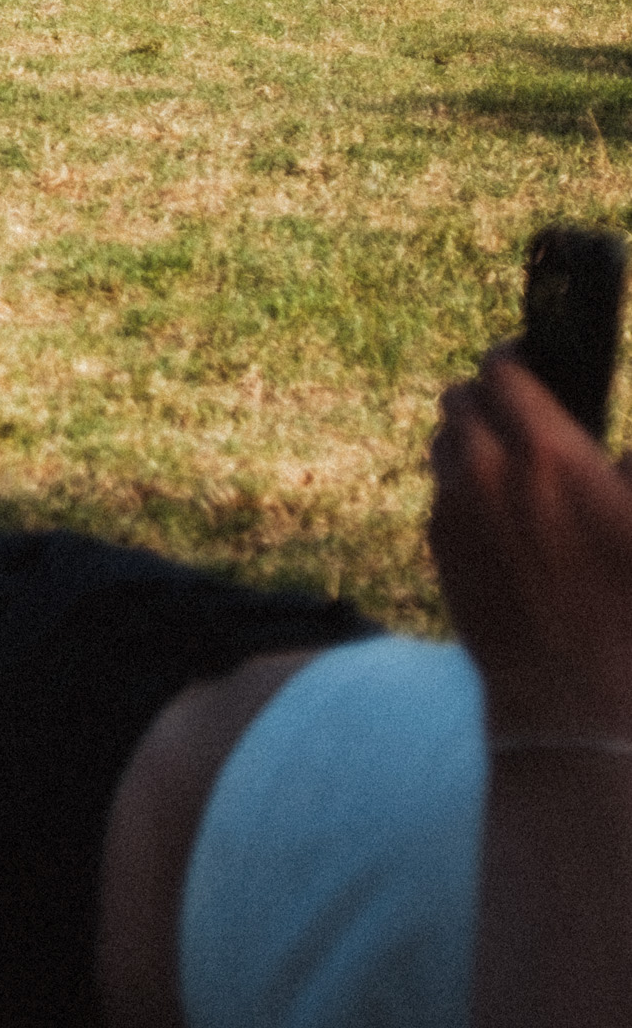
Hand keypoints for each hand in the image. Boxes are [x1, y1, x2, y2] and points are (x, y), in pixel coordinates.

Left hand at [430, 347, 631, 733]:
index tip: (529, 362)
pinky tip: (497, 510)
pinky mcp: (437, 544)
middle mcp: (490, 471)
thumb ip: (628, 471)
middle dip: (487, 396)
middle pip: (460, 398)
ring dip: (468, 438)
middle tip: (519, 411)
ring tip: (507, 458)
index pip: (502, 370)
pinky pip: (440, 491)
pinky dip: (461, 486)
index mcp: (551, 454)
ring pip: (443, 442)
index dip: (514, 358)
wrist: (574, 692)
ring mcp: (455, 507)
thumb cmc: (630, 610)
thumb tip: (613, 455)